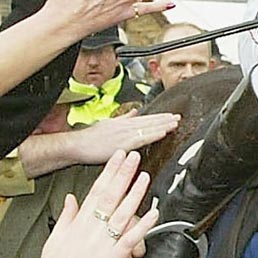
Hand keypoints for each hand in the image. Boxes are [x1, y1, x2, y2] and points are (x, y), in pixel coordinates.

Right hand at [27, 151, 157, 257]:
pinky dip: (141, 226)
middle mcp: (90, 230)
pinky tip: (152, 214)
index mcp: (78, 223)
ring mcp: (102, 244)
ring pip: (121, 214)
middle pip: (109, 196)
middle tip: (134, 157)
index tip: (118, 158)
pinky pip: (129, 240)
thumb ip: (66, 216)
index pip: (95, 191)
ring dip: (134, 194)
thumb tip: (70, 199)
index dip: (109, 172)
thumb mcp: (54, 238)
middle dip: (123, 175)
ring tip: (144, 177)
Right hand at [65, 110, 179, 163]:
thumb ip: (123, 118)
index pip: (145, 118)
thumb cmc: (90, 138)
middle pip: (149, 121)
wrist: (78, 145)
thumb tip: (134, 112)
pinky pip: (142, 138)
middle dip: (165, 119)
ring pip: (148, 128)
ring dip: (163, 125)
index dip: (159, 117)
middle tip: (179, 117)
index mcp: (123, 122)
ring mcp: (125, 133)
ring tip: (175, 123)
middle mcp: (125, 125)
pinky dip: (153, 134)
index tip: (171, 116)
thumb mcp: (108, 123)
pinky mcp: (123, 143)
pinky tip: (163, 133)